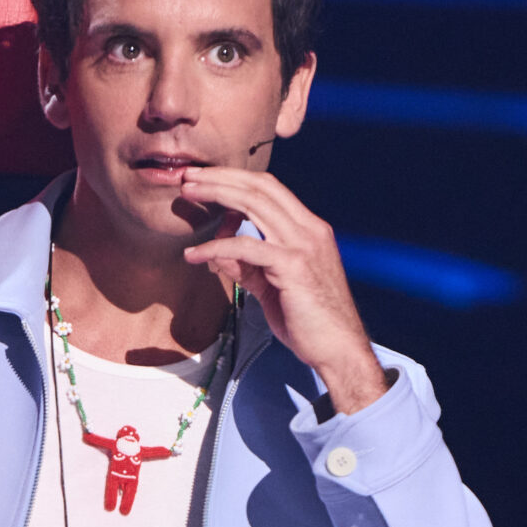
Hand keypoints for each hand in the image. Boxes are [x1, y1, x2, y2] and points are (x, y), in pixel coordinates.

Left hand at [177, 167, 387, 413]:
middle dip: (221, 177)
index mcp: (310, 229)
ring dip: (216, 194)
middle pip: (260, 188)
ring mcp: (303, 245)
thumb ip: (250, 268)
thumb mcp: (275, 287)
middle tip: (189, 176)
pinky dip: (215, 247)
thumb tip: (219, 256)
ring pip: (254, 204)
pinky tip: (194, 255)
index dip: (236, 178)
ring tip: (187, 193)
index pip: (270, 189)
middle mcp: (310, 230)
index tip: (205, 179)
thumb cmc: (310, 322)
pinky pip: (245, 247)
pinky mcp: (292, 267)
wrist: (339, 350)